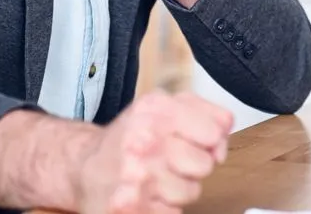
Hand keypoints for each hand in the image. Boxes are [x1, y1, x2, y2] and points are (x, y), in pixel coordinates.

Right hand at [74, 90, 233, 213]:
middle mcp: (143, 139)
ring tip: (158, 177)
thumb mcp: (164, 107)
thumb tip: (226, 130)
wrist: (84, 167)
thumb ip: (204, 112)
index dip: (211, 140)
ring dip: (179, 188)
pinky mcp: (129, 207)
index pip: (215, 131)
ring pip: (191, 192)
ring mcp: (135, 175)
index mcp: (156, 109)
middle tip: (173, 160)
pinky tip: (147, 193)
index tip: (197, 140)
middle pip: (205, 164)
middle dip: (195, 165)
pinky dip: (163, 206)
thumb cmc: (131, 137)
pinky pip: (172, 212)